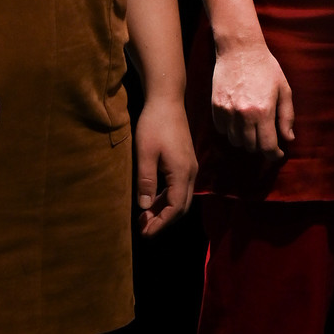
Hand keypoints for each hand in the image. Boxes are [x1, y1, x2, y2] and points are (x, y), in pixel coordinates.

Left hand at [133, 95, 197, 233]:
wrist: (167, 100)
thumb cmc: (154, 124)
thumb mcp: (145, 153)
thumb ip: (145, 181)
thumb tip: (144, 207)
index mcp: (182, 173)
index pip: (175, 208)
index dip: (160, 224)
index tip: (145, 233)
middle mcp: (190, 173)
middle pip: (181, 207)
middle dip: (163, 221)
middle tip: (143, 229)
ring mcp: (190, 167)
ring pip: (181, 198)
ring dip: (164, 210)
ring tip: (145, 217)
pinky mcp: (185, 162)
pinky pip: (179, 188)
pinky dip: (167, 199)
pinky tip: (152, 200)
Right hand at [210, 34, 294, 160]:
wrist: (240, 49)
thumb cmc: (266, 68)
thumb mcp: (284, 90)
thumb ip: (287, 117)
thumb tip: (288, 139)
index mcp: (263, 111)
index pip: (267, 146)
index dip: (274, 155)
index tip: (278, 154)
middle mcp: (244, 114)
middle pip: (251, 146)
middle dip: (261, 146)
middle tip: (267, 138)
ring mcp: (227, 111)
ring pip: (235, 141)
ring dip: (245, 140)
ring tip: (253, 130)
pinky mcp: (216, 106)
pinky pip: (222, 130)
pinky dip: (231, 131)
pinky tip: (239, 122)